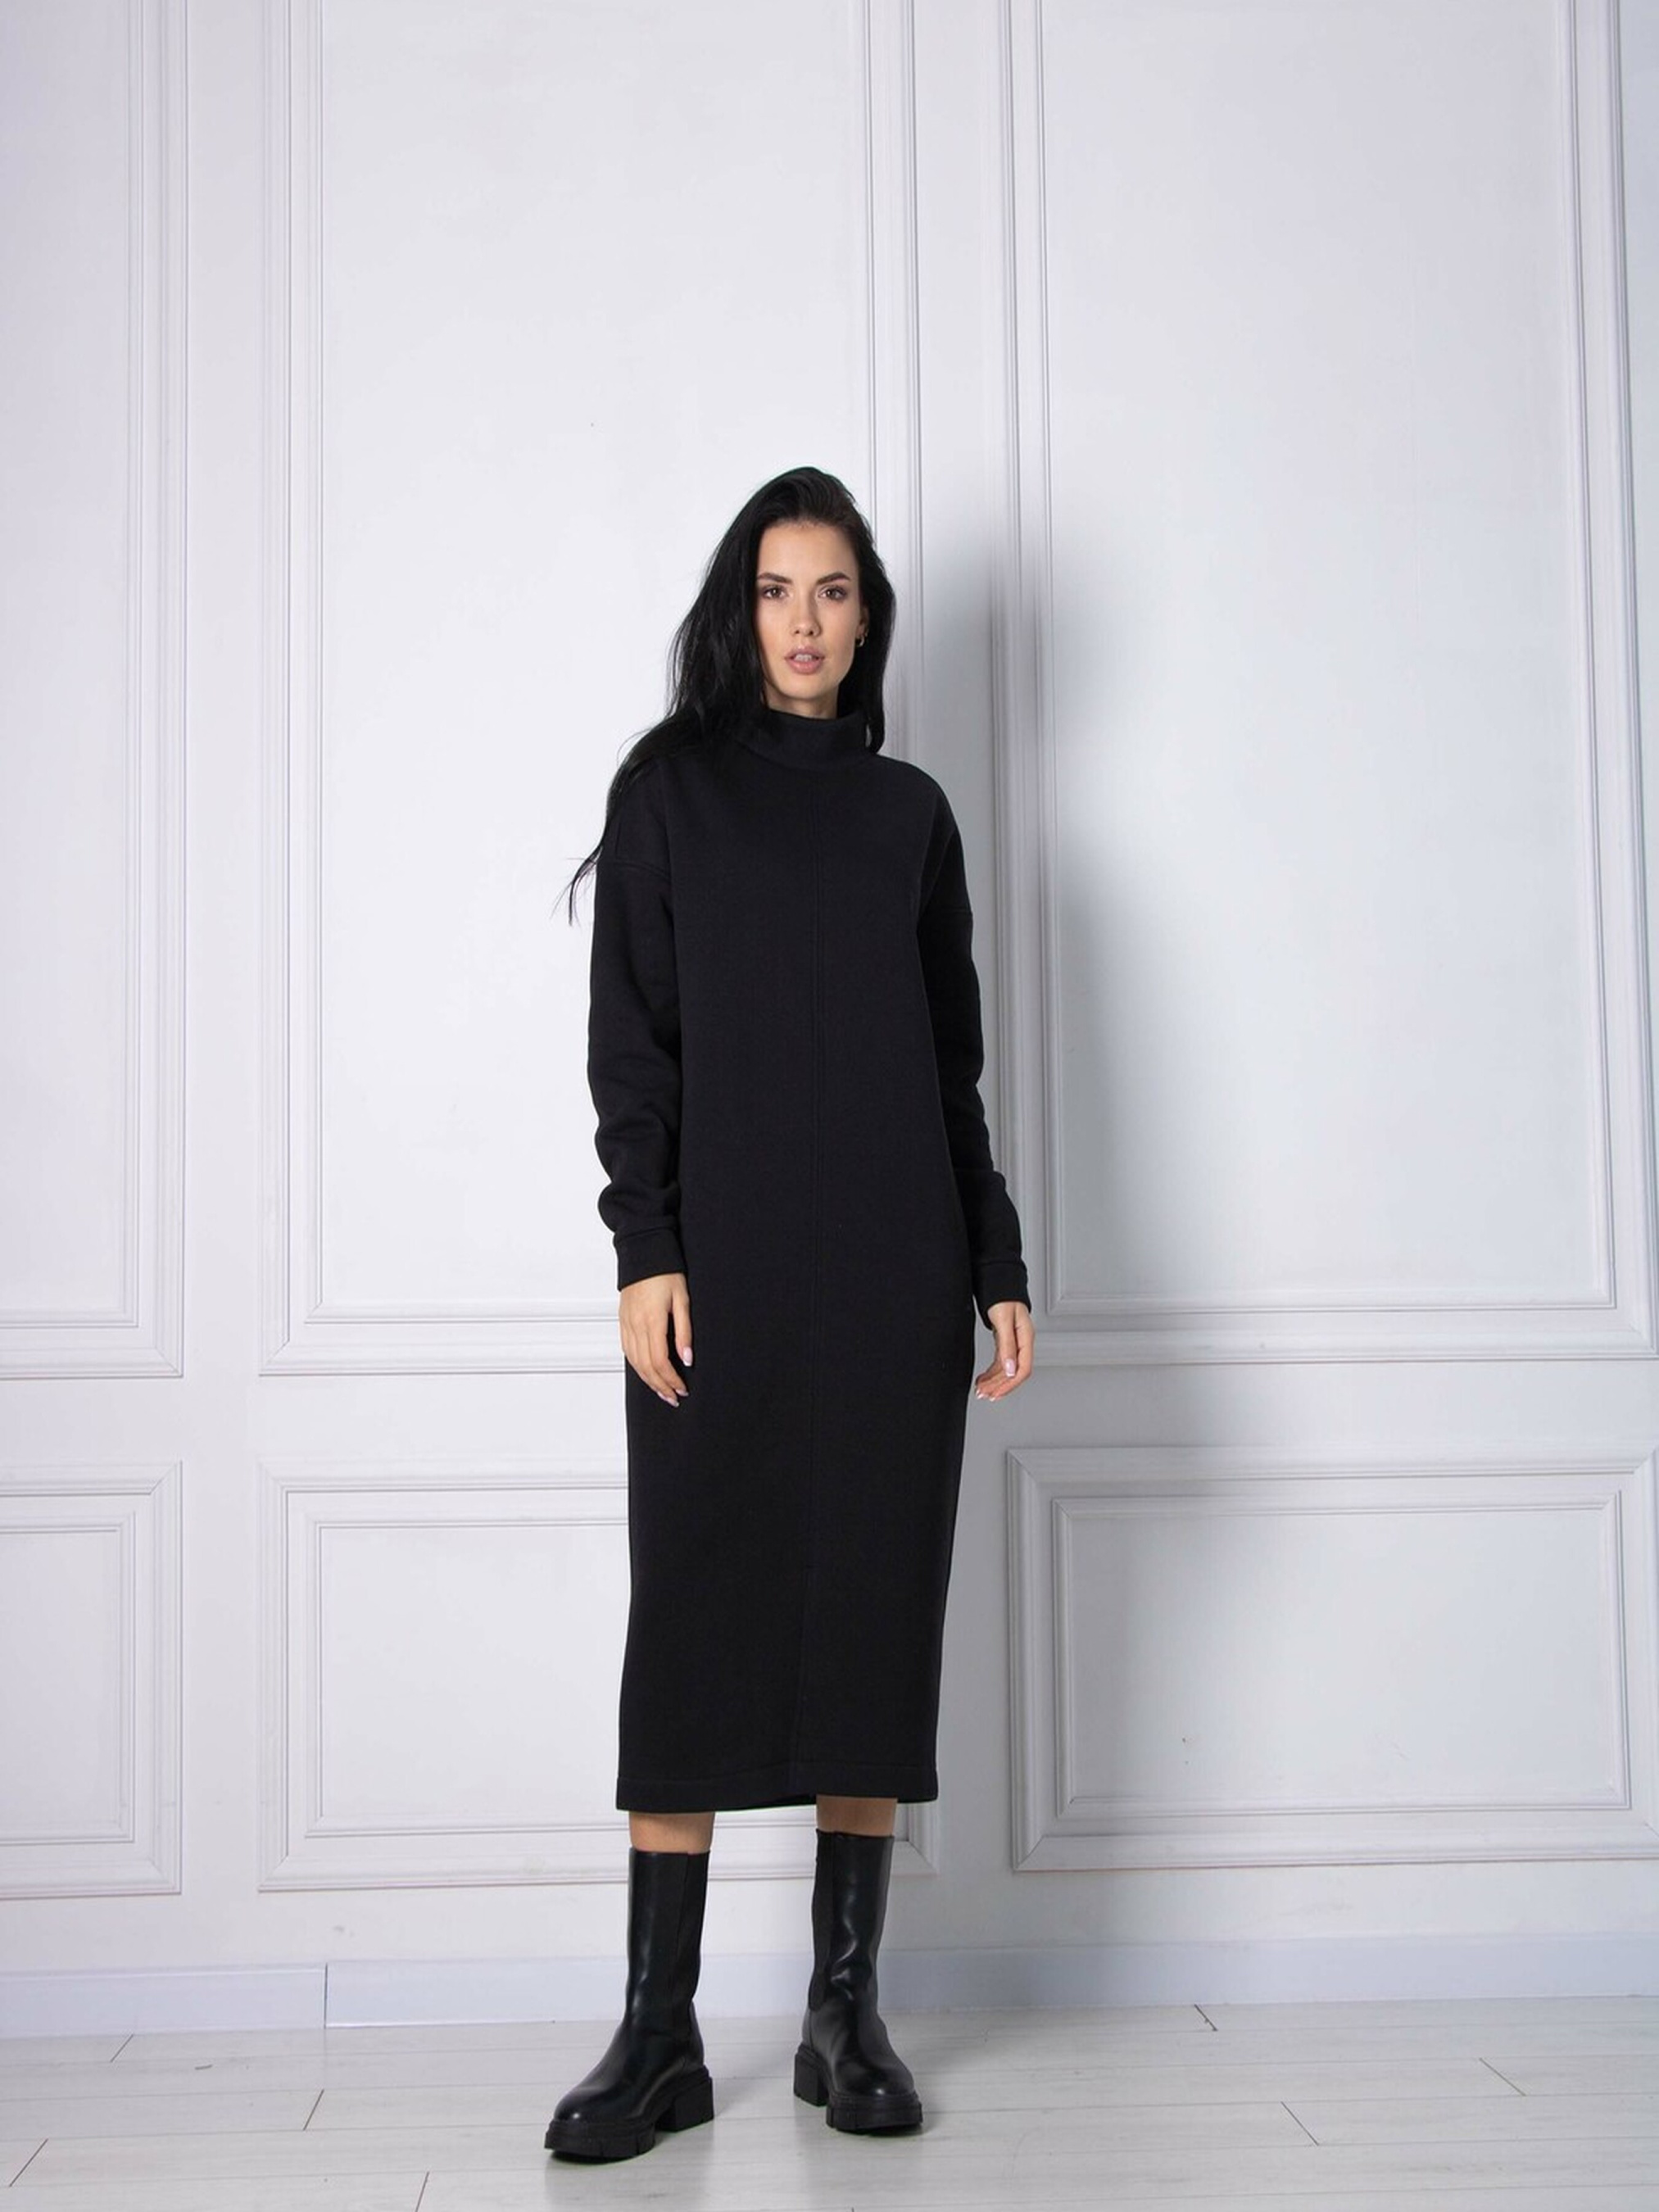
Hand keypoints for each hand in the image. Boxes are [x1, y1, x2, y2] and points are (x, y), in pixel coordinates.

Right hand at [619, 1273, 691, 1405]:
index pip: (660, 1362)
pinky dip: (637, 1367)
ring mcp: (627, 1324)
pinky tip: (646, 1373)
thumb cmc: (666, 1273)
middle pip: (646, 1367)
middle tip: (674, 1397)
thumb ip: (685, 1331)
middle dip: (661, 1386)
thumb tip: (687, 1358)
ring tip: (662, 1391)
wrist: (644, 1254)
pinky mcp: (623, 1321)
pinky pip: (627, 1351)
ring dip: (649, 1380)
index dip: (671, 1379)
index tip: (683, 1389)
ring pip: (635, 1362)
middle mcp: (636, 1326)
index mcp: (652, 1321)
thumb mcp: (682, 1300)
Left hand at [974, 1299, 1032, 1400]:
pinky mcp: (1005, 1341)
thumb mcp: (1004, 1321)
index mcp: (1026, 1338)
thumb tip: (1011, 1370)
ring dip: (994, 1381)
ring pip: (1006, 1369)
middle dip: (999, 1386)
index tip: (997, 1394)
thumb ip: (1007, 1345)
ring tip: (981, 1390)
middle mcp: (1021, 1343)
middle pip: (1013, 1372)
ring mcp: (1013, 1343)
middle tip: (984, 1395)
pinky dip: (992, 1372)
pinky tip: (983, 1378)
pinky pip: (1000, 1362)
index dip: (1010, 1385)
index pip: (1023, 1369)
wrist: (998, 1283)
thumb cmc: (1003, 1297)